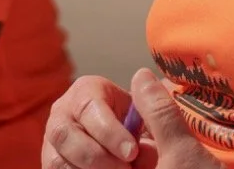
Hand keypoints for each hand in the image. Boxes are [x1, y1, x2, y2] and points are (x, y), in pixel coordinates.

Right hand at [43, 70, 222, 168]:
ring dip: (87, 167)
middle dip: (91, 154)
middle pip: (60, 129)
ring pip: (53, 158)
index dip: (107, 127)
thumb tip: (141, 74)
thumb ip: (160, 114)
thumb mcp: (180, 152)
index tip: (131, 153)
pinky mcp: (66, 168)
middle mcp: (81, 125)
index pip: (86, 99)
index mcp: (108, 107)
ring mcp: (67, 152)